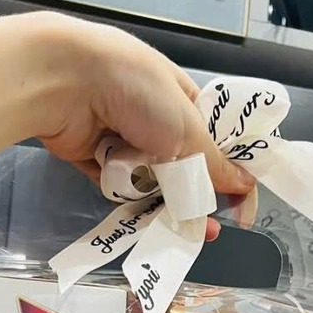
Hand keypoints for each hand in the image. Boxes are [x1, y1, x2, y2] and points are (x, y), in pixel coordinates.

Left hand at [27, 13, 254, 240]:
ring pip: (152, 182)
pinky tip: (145, 216)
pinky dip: (131, 198)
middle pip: (183, 166)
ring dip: (164, 202)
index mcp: (182, 99)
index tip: (241, 203)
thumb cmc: (135, 90)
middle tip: (209, 227)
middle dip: (197, 196)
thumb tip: (246, 183)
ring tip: (181, 229)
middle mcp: (154, 118)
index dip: (230, 171)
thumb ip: (215, 164)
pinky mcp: (96, 159)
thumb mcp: (187, 127)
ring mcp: (124, 139)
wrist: (65, 83)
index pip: (214, 140)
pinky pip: (121, 188)